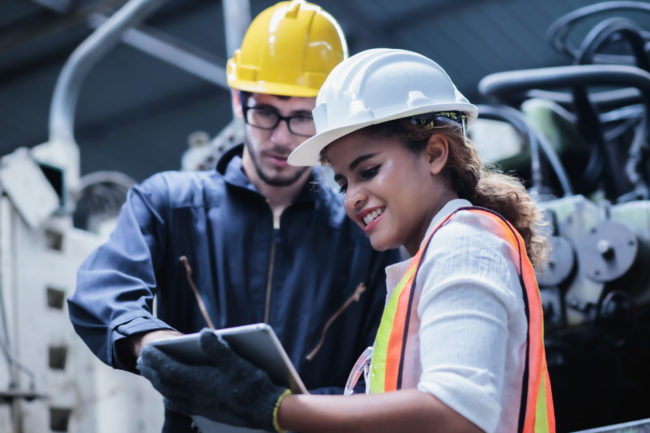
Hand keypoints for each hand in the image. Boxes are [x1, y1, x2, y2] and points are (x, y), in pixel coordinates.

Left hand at [137, 328, 288, 431]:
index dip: (156, 359)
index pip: (169, 369)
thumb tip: (203, 333)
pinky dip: (170, 396)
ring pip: (171, 394)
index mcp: (200, 382)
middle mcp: (196, 396)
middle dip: (152, 370)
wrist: (266, 412)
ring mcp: (200, 406)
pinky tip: (171, 396)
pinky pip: (180, 404)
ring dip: (159, 383)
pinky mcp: (207, 412)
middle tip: (143, 360)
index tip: (146, 349)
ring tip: (152, 375)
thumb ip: (218, 348)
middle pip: (166, 383)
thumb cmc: (254, 386)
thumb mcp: (238, 362)